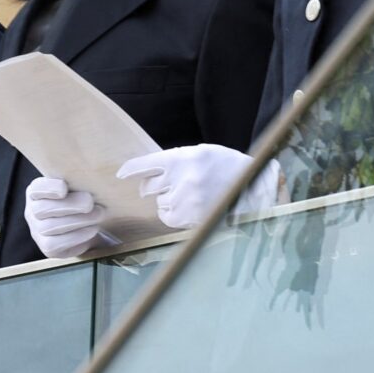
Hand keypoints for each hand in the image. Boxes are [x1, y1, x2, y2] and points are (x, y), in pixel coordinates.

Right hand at [23, 176, 114, 259]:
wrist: (83, 225)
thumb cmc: (80, 199)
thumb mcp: (79, 186)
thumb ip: (84, 179)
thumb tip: (113, 169)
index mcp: (36, 192)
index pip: (36, 189)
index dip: (48, 188)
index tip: (64, 188)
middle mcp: (32, 211)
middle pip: (43, 209)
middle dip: (70, 206)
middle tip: (91, 202)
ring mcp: (37, 231)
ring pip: (51, 227)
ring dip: (78, 221)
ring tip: (98, 215)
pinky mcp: (47, 248)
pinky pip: (58, 244)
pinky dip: (77, 237)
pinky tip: (92, 230)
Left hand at [117, 144, 273, 232]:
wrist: (252, 184)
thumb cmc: (224, 167)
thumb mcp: (199, 153)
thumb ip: (174, 161)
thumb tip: (147, 173)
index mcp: (184, 158)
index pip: (146, 164)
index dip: (130, 170)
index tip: (121, 174)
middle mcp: (183, 179)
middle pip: (148, 187)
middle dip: (154, 187)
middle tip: (170, 184)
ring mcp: (188, 200)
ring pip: (159, 203)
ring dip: (167, 200)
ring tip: (188, 194)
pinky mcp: (193, 218)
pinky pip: (167, 217)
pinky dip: (172, 213)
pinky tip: (187, 207)